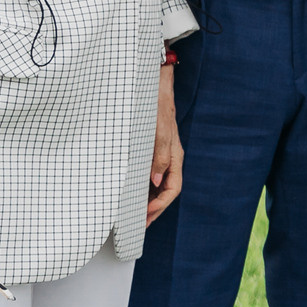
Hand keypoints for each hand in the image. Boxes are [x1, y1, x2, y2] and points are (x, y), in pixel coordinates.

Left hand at [146, 68, 183, 222]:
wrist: (154, 82)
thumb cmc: (157, 103)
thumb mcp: (158, 129)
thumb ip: (160, 154)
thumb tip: (155, 179)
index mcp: (174, 156)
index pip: (172, 189)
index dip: (159, 205)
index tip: (145, 216)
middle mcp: (169, 157)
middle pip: (165, 190)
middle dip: (153, 210)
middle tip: (138, 224)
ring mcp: (160, 153)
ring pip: (157, 184)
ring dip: (147, 200)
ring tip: (134, 214)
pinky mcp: (151, 148)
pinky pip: (149, 173)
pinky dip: (142, 186)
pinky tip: (131, 191)